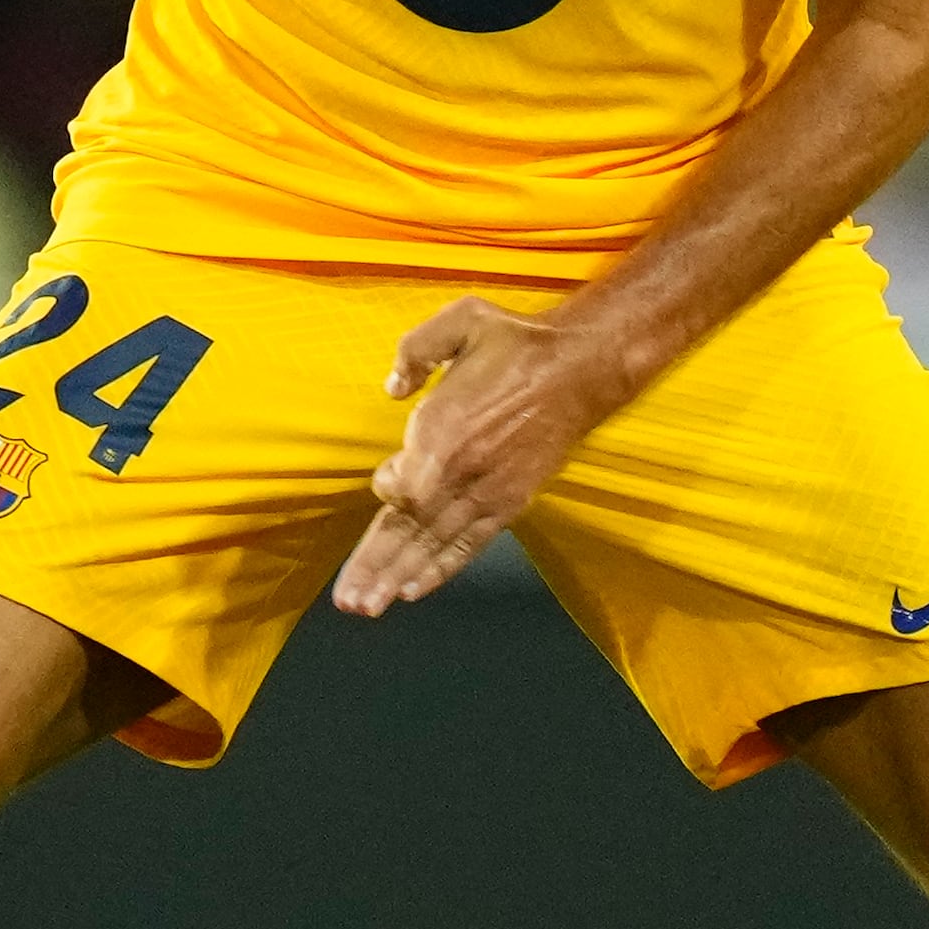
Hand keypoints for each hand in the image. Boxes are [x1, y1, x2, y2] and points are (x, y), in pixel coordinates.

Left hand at [332, 297, 623, 614]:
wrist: (579, 368)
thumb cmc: (515, 343)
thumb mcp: (461, 321)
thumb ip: (416, 350)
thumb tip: (394, 389)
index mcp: (448, 430)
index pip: (405, 486)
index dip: (388, 489)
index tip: (385, 480)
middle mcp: (465, 471)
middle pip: (412, 528)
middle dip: (376, 566)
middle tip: (350, 601)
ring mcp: (489, 492)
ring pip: (435, 544)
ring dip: (399, 577)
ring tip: (368, 607)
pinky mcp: (509, 502)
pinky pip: (469, 544)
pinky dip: (441, 569)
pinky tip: (413, 591)